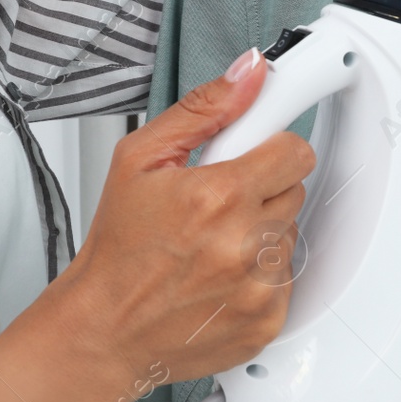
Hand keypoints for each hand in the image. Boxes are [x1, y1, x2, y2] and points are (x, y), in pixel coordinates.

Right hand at [60, 47, 315, 390]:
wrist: (104, 329)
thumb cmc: (118, 249)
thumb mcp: (140, 160)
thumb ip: (203, 109)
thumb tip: (251, 72)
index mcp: (219, 196)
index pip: (295, 152)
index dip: (269, 150)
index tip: (249, 158)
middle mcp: (245, 244)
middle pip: (294, 191)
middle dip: (261, 190)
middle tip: (216, 205)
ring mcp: (259, 287)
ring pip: (291, 233)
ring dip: (260, 233)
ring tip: (212, 243)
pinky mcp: (268, 320)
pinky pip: (287, 277)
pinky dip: (259, 274)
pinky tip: (220, 276)